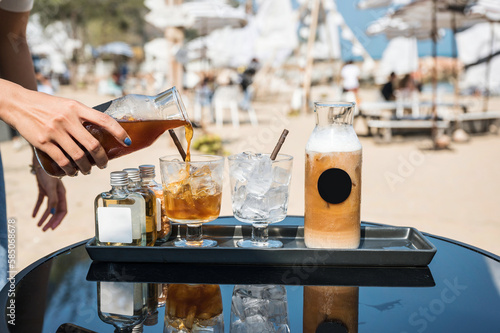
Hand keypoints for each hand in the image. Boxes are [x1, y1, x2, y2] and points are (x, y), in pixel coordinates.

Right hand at [0, 79, 130, 175]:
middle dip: (102, 159)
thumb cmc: (46, 105)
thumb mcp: (67, 104)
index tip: (127, 142)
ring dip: (86, 167)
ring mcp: (54, 131)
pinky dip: (70, 170)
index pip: (104, 119)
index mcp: (76, 107)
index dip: (119, 132)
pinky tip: (72, 172)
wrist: (17, 103)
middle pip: (93, 144)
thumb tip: (102, 130)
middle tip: (103, 164)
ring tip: (87, 170)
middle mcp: (67, 119)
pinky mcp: (43, 142)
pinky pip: (62, 161)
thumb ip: (82, 115)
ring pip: (78, 156)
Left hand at [32, 162, 66, 230]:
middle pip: (56, 212)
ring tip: (38, 225)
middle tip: (44, 229)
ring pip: (48, 209)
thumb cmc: (48, 174)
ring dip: (44, 217)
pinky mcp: (43, 190)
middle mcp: (58, 195)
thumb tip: (52, 213)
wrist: (42, 163)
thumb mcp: (51, 188)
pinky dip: (37, 209)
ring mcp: (51, 193)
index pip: (62, 211)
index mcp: (62, 195)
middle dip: (50, 221)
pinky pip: (41, 202)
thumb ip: (53, 200)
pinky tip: (33, 215)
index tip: (51, 228)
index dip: (57, 220)